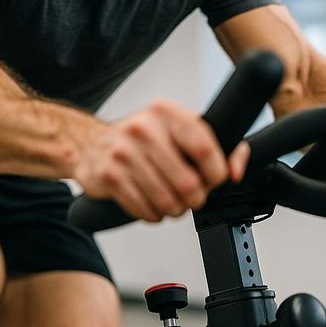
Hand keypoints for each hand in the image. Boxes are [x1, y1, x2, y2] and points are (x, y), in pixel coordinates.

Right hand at [73, 99, 250, 221]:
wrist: (89, 143)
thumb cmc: (142, 139)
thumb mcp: (179, 129)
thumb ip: (216, 144)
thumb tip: (236, 170)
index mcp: (168, 113)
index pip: (205, 148)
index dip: (216, 173)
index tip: (214, 180)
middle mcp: (144, 128)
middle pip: (188, 182)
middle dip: (195, 198)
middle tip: (191, 196)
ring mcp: (124, 152)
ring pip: (166, 200)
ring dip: (174, 209)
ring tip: (171, 202)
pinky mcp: (109, 176)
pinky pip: (144, 209)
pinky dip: (153, 214)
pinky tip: (151, 203)